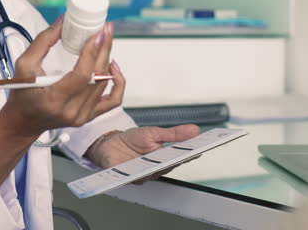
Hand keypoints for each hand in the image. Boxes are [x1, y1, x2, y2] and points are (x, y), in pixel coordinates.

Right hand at [0, 20, 125, 137]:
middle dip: (104, 49)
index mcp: (53, 100)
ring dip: (107, 58)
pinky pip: (113, 100)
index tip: (97, 33)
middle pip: (97, 77)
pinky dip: (118, 82)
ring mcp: (83, 116)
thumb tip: (63, 21)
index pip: (81, 75)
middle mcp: (71, 111)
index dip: (92, 52)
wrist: (24, 121)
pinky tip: (113, 66)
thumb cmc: (22, 93)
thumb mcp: (24, 65)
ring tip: (105, 40)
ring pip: (105, 83)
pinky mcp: (90, 116)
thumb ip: (43, 42)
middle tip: (105, 28)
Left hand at [86, 125, 200, 181]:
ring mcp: (142, 174)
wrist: (109, 143)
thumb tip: (194, 130)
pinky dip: (133, 174)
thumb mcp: (154, 132)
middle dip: (174, 161)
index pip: (181, 157)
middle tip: (179, 155)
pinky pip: (132, 178)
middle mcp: (155, 169)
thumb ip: (173, 134)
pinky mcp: (127, 177)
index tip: (199, 149)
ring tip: (155, 161)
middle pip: (168, 167)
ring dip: (154, 169)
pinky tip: (134, 169)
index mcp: (164, 157)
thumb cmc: (132, 139)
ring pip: (152, 174)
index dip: (190, 154)